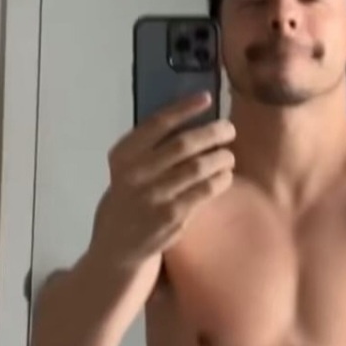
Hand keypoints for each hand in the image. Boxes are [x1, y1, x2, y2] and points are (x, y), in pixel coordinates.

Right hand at [94, 94, 234, 269]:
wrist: (117, 246)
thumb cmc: (128, 199)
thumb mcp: (126, 170)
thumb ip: (150, 149)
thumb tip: (193, 121)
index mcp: (123, 155)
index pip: (157, 123)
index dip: (185, 108)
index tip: (207, 99)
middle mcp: (136, 173)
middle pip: (183, 144)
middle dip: (212, 133)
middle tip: (229, 130)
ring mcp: (154, 196)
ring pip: (198, 167)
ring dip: (220, 157)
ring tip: (229, 156)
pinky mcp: (172, 216)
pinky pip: (204, 192)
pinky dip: (220, 181)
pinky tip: (225, 177)